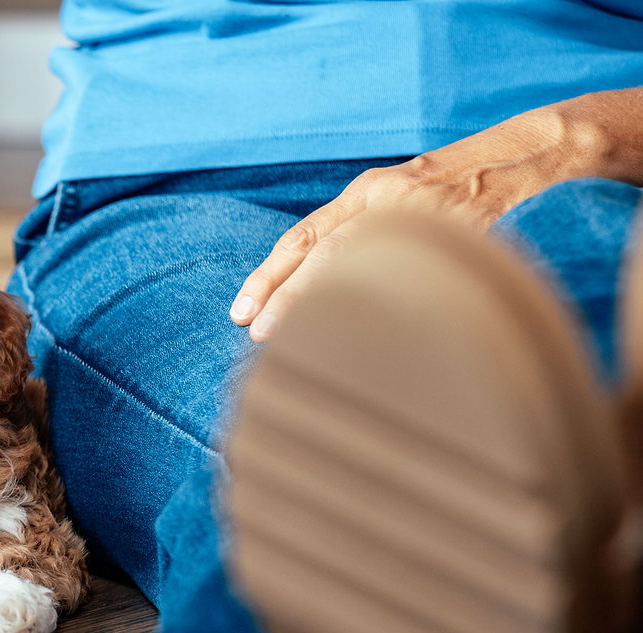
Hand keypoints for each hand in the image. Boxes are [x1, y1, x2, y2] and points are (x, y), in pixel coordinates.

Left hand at [229, 91, 642, 340]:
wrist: (526, 157)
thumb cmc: (451, 189)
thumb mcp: (397, 199)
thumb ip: (358, 234)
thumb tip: (313, 290)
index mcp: (367, 193)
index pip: (303, 237)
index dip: (269, 276)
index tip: (242, 312)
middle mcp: (388, 200)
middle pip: (324, 253)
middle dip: (287, 296)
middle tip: (261, 335)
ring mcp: (426, 217)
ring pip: (363, 263)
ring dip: (325, 303)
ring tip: (297, 339)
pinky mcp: (463, 236)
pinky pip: (417, 276)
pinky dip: (388, 307)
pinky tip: (367, 335)